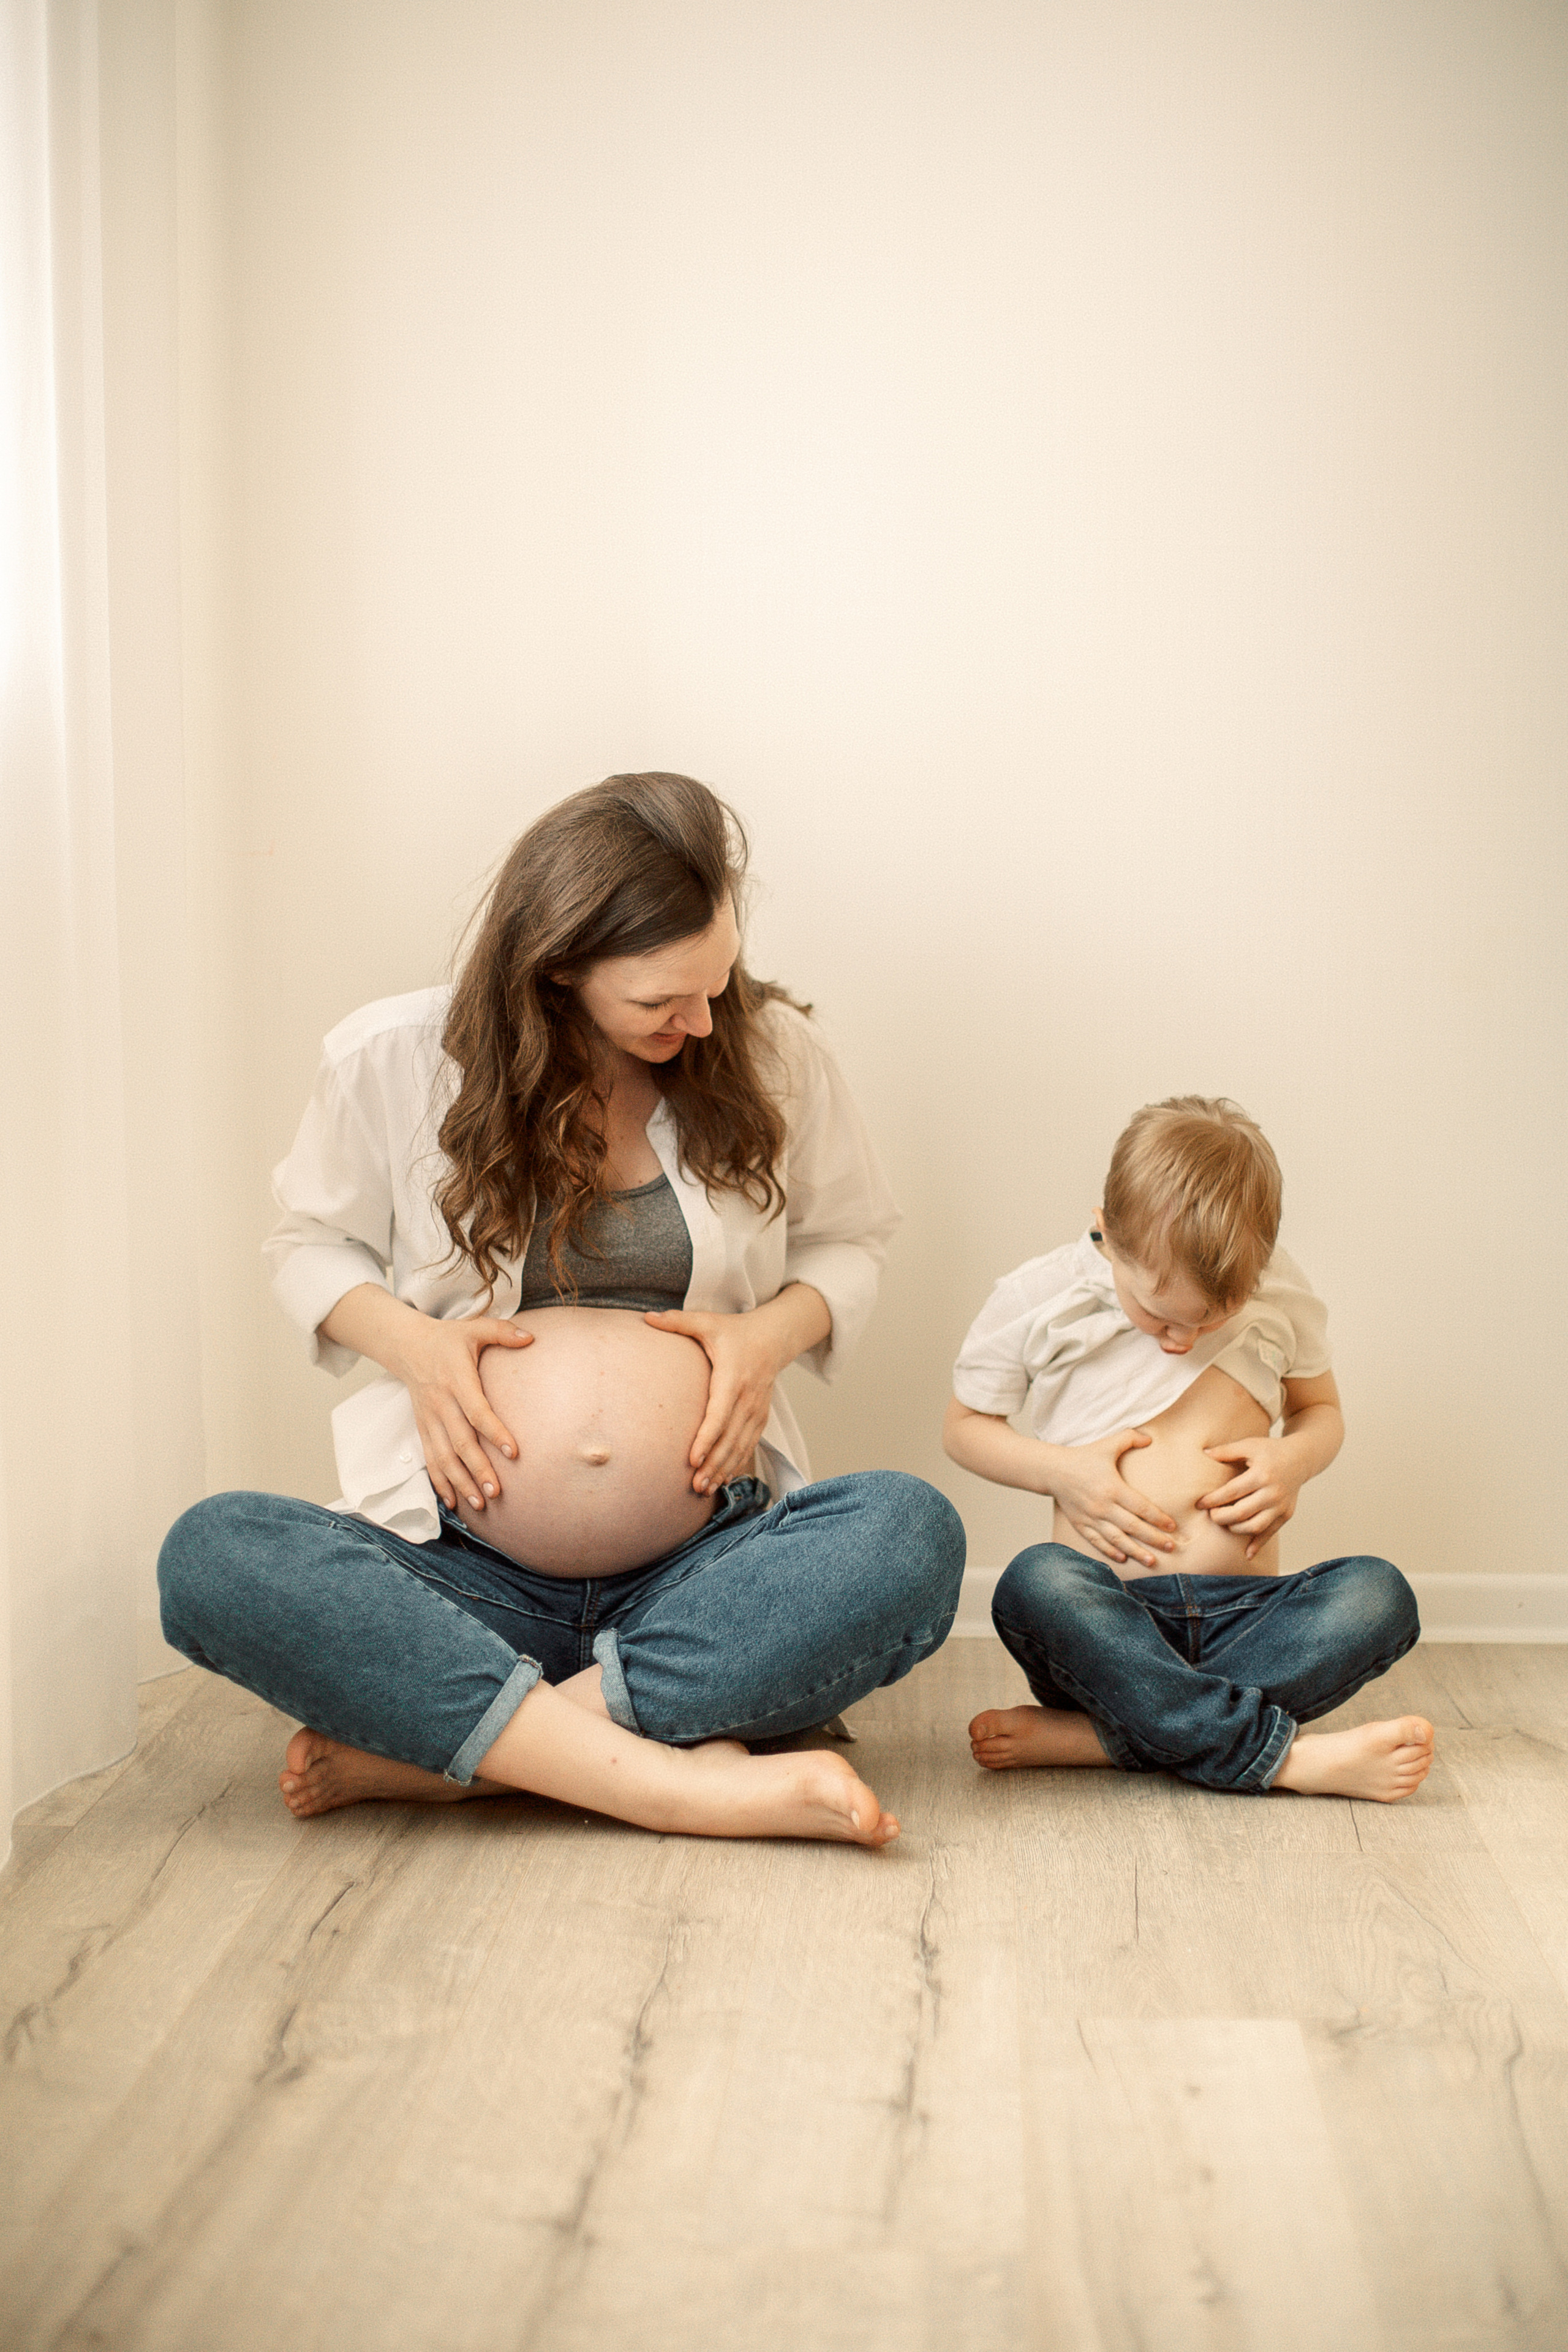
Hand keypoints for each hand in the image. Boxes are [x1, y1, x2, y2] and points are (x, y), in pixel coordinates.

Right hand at [389, 1314, 532, 1513]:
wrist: (407, 1346)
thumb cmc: (447, 1339)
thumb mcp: (474, 1328)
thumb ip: (502, 1332)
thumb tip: (531, 1337)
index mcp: (456, 1380)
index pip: (476, 1411)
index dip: (494, 1432)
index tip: (514, 1451)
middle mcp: (441, 1403)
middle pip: (460, 1442)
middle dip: (478, 1469)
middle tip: (497, 1492)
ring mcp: (429, 1419)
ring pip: (444, 1457)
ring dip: (460, 1482)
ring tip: (481, 1503)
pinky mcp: (423, 1428)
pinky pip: (430, 1459)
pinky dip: (440, 1482)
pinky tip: (453, 1502)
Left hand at [642, 1308, 782, 1493]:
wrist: (774, 1337)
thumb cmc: (735, 1330)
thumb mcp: (708, 1321)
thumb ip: (678, 1321)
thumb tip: (646, 1317)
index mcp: (734, 1377)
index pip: (720, 1413)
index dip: (707, 1438)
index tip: (692, 1459)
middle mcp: (748, 1397)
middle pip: (731, 1437)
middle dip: (714, 1463)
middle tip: (695, 1485)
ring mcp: (757, 1409)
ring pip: (741, 1445)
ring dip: (724, 1469)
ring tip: (705, 1488)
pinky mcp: (760, 1417)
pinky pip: (750, 1444)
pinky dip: (737, 1463)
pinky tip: (723, 1479)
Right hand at [1049, 1430, 1178, 1568]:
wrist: (1053, 1470)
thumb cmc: (1083, 1457)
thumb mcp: (1107, 1444)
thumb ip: (1130, 1438)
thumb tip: (1150, 1439)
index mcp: (1113, 1488)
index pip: (1141, 1507)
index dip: (1158, 1518)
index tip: (1173, 1527)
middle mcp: (1103, 1506)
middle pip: (1133, 1527)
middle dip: (1154, 1539)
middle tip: (1171, 1547)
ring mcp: (1091, 1517)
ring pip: (1118, 1539)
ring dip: (1136, 1552)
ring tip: (1152, 1561)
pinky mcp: (1080, 1524)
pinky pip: (1098, 1542)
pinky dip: (1111, 1551)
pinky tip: (1123, 1558)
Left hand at [1197, 1436, 1303, 1557]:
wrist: (1300, 1458)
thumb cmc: (1270, 1450)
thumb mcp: (1249, 1445)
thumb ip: (1226, 1450)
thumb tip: (1204, 1452)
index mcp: (1261, 1475)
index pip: (1232, 1492)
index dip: (1213, 1499)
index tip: (1199, 1504)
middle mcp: (1273, 1492)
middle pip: (1241, 1513)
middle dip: (1221, 1517)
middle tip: (1210, 1516)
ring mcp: (1281, 1506)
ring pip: (1255, 1526)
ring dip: (1235, 1529)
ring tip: (1224, 1523)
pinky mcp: (1286, 1514)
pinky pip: (1270, 1533)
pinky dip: (1258, 1545)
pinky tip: (1247, 1553)